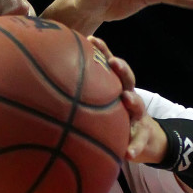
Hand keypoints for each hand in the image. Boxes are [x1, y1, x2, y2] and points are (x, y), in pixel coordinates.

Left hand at [88, 36, 167, 164]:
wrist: (143, 138)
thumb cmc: (114, 119)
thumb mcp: (102, 105)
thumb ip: (84, 96)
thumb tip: (49, 86)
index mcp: (117, 89)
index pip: (111, 65)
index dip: (102, 51)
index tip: (90, 39)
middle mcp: (129, 98)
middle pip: (128, 79)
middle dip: (121, 69)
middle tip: (113, 62)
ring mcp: (138, 117)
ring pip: (138, 106)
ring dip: (133, 101)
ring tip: (127, 99)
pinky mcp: (143, 136)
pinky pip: (139, 143)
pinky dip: (135, 147)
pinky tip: (128, 153)